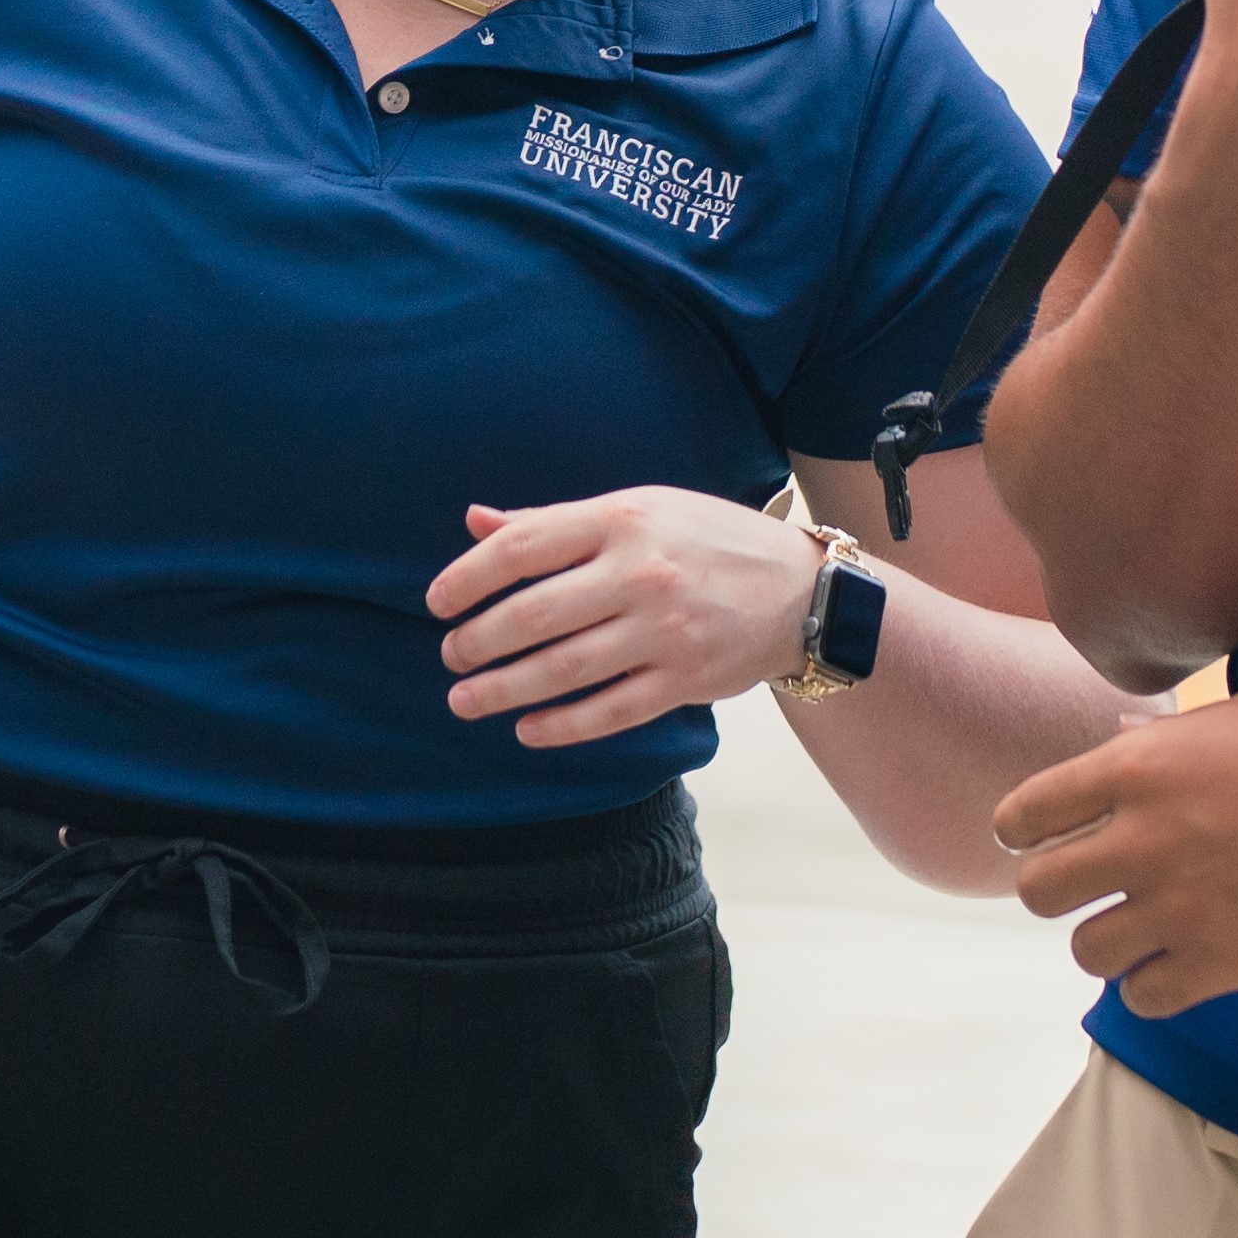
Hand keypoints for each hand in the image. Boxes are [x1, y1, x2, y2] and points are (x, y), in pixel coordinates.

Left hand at [435, 489, 817, 744]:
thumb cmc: (706, 541)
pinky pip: (609, 711)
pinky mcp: (685, 680)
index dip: (468, 577)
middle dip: (477, 642)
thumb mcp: (639, 509)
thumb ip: (555, 522)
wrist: (802, 589)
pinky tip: (526, 728)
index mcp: (624, 518)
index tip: (436, 603)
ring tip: (465, 699)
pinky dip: (561, 725)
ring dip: (502, 689)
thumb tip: (475, 523)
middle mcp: (642, 572)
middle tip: (450, 658)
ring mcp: (665, 630)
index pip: (524, 546)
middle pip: (534, 614)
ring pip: (563, 669)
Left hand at [991, 674, 1237, 1013]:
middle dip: (1060, 887)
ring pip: (1086, 951)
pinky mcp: (1227, 964)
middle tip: (1097, 885)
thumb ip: (1170, 739)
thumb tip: (1119, 737)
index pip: (1023, 814)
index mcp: (1140, 765)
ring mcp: (1183, 908)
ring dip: (1112, 939)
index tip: (1046, 835)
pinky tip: (1186, 962)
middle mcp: (1145, 838)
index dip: (1028, 828)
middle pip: (1037, 890)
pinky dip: (1156, 985)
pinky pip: (1146, 998)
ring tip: (1149, 925)